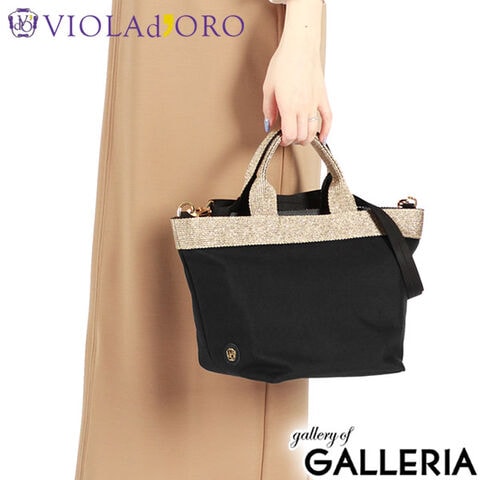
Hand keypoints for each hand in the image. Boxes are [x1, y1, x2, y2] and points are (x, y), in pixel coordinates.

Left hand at [262, 0, 331, 145]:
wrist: (300, 47)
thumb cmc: (283, 63)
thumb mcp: (268, 87)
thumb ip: (268, 109)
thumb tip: (268, 123)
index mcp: (288, 106)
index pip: (290, 135)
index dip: (285, 141)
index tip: (281, 139)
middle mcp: (303, 107)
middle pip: (302, 136)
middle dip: (294, 140)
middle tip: (288, 136)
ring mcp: (314, 103)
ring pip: (314, 131)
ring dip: (307, 138)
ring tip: (300, 136)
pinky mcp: (322, 97)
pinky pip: (328, 118)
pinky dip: (327, 130)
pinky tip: (323, 137)